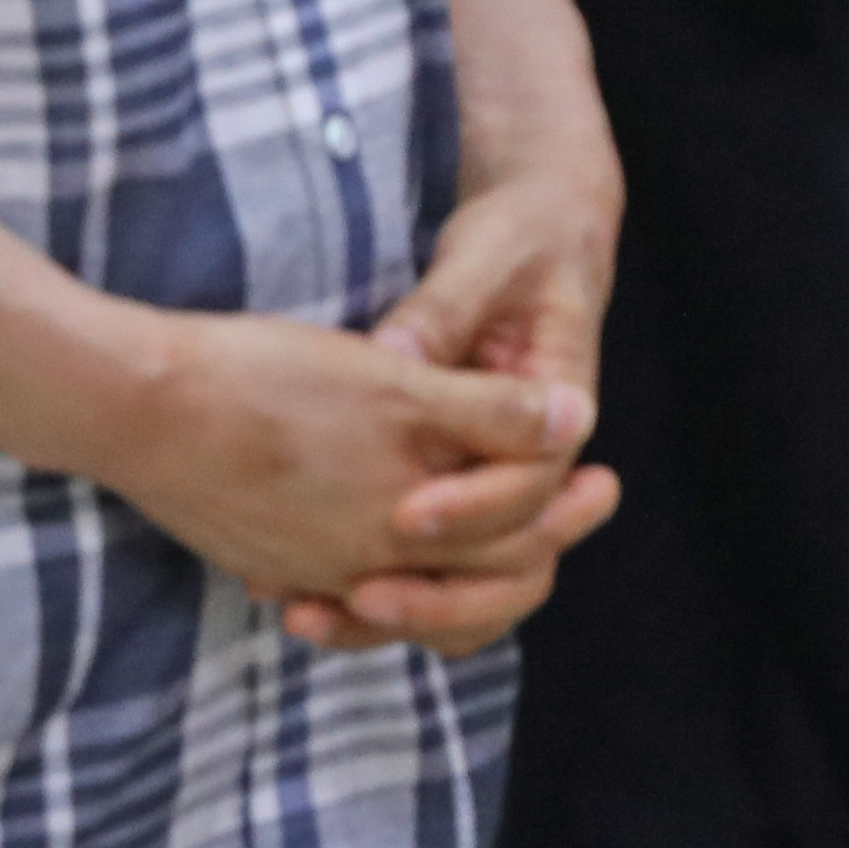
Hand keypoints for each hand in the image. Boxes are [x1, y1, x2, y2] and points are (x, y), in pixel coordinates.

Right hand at [99, 306, 612, 649]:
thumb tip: (572, 425)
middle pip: (476, 588)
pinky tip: (385, 552)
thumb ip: (486, 414)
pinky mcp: (266, 564)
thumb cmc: (267, 381)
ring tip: (490, 533)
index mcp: (407, 523)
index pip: (519, 544)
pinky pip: (341, 596)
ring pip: (411, 600)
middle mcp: (364, 568)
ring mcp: (309, 574)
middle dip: (534, 546)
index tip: (598, 477)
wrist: (135, 408)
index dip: (567, 510)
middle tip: (574, 501)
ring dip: (461, 575)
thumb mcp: (393, 381)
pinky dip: (380, 585)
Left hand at [286, 145, 625, 650]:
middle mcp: (532, 460)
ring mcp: (492, 478)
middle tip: (361, 596)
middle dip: (436, 596)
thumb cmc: (518, 241)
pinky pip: (422, 568)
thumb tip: (395, 357)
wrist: (538, 235)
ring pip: (464, 587)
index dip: (470, 508)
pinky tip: (289, 592)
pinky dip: (362, 591)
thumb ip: (443, 318)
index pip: (528, 485)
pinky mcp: (450, 482)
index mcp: (560, 404)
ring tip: (314, 611)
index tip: (406, 514)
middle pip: (507, 565)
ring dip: (399, 612)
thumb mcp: (483, 264)